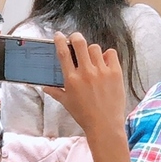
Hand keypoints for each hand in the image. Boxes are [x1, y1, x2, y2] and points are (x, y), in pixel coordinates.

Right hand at [43, 32, 127, 146]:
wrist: (105, 125)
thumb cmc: (84, 115)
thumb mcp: (66, 103)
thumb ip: (55, 92)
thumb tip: (44, 87)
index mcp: (72, 79)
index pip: (63, 53)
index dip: (60, 41)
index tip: (59, 36)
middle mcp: (86, 73)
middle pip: (80, 43)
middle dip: (76, 37)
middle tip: (75, 39)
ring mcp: (102, 72)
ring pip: (95, 48)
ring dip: (91, 50)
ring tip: (92, 58)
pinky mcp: (115, 73)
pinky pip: (111, 53)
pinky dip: (107, 55)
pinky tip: (105, 62)